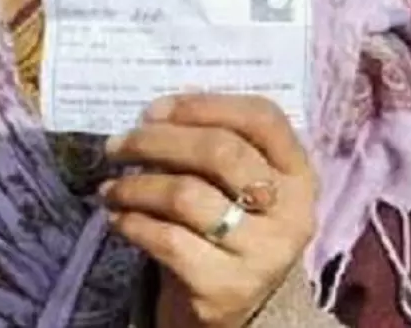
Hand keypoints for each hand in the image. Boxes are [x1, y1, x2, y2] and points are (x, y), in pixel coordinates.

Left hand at [102, 94, 317, 327]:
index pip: (263, 118)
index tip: (156, 109)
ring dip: (136, 185)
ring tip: (111, 187)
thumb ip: (219, 145)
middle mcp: (291, 210)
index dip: (206, 104)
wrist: (234, 306)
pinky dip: (133, 222)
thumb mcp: (242, 185)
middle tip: (118, 145)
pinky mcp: (225, 287)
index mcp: (300, 173)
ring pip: (187, 195)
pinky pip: (167, 239)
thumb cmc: (232, 227)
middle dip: (159, 141)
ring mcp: (262, 252)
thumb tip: (157, 114)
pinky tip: (119, 218)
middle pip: (221, 152)